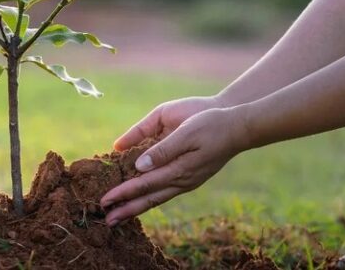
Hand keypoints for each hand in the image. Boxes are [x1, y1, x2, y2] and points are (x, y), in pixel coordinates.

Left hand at [100, 107, 249, 225]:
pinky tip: (142, 200)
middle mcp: (183, 181)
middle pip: (149, 199)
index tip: (104, 200)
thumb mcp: (186, 133)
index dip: (123, 193)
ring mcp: (188, 181)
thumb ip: (163, 150)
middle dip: (127, 209)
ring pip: (157, 198)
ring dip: (137, 207)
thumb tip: (139, 166)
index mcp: (180, 170)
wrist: (239, 127)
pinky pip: (165, 192)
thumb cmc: (211, 125)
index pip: (144, 185)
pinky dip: (150, 198)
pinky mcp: (190, 177)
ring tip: (120, 216)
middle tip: (107, 220)